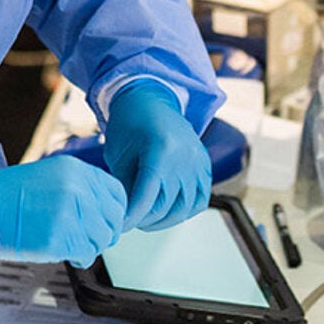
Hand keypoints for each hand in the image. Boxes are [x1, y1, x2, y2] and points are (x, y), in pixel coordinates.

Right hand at [0, 155, 125, 267]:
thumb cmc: (10, 196)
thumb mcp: (50, 176)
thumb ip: (80, 188)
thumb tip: (104, 212)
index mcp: (77, 170)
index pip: (117, 193)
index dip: (115, 211)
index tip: (107, 221)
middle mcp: (77, 188)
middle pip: (113, 219)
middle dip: (104, 232)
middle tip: (88, 237)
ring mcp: (70, 213)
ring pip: (102, 239)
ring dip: (90, 246)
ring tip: (72, 244)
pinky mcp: (60, 238)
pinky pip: (86, 254)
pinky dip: (80, 258)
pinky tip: (67, 253)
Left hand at [103, 80, 211, 231]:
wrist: (151, 98)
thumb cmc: (129, 124)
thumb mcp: (119, 154)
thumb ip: (125, 186)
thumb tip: (126, 218)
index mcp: (160, 150)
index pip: (146, 196)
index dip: (131, 216)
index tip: (119, 226)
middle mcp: (184, 157)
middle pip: (164, 205)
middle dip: (143, 219)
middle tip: (128, 221)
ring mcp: (198, 162)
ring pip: (183, 208)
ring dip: (162, 220)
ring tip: (145, 219)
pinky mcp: (205, 165)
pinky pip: (199, 200)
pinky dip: (184, 211)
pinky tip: (167, 212)